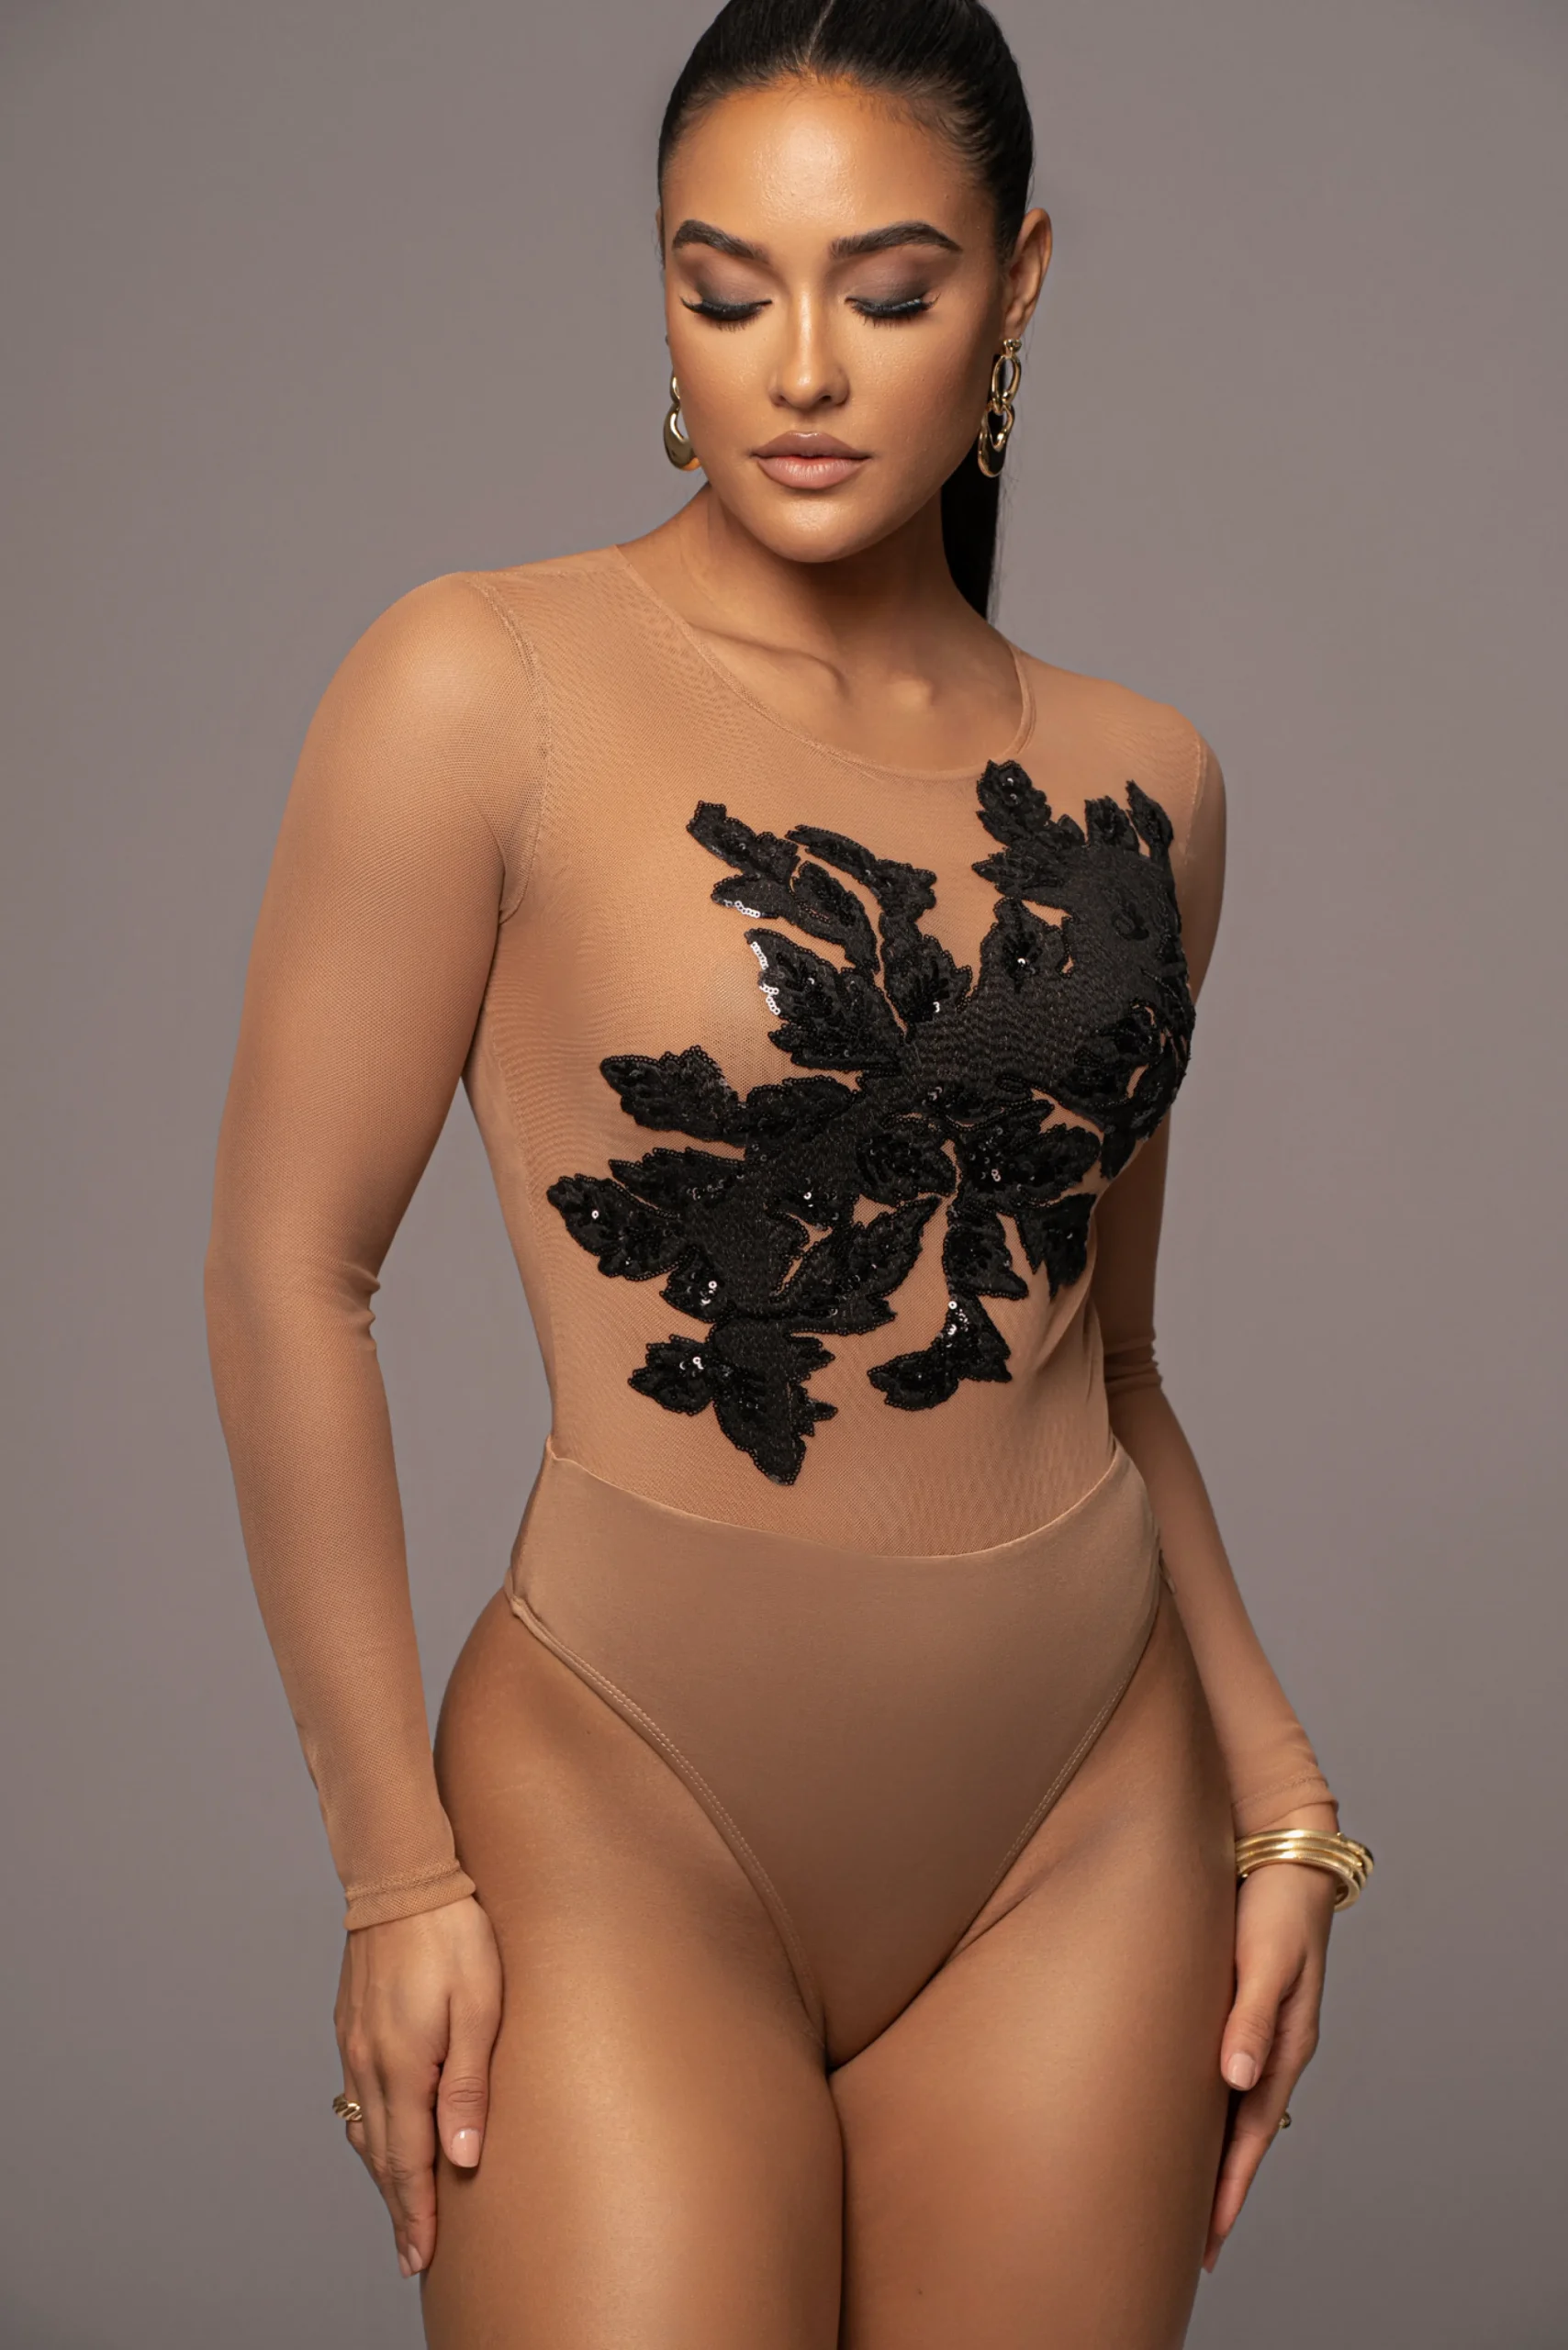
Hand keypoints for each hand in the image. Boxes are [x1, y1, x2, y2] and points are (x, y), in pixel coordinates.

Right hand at [333, 1895, 502, 2278]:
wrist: (402, 1876)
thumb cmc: (454, 1934)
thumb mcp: (479, 2007)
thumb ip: (467, 2085)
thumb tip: (463, 2160)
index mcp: (402, 2067)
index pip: (408, 2163)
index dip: (415, 2216)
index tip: (418, 2260)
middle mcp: (367, 2063)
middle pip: (380, 2156)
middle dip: (398, 2208)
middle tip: (411, 2255)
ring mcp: (353, 2043)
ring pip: (364, 2129)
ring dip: (382, 2173)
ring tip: (401, 2208)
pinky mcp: (350, 2023)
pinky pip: (356, 2095)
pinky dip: (370, 2132)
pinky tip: (383, 2136)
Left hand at [1204, 1818, 1337, 2269]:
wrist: (1284, 1849)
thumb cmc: (1276, 1902)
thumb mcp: (1267, 1957)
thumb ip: (1251, 2015)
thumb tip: (1238, 2079)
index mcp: (1286, 2043)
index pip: (1253, 2135)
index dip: (1229, 2189)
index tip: (1207, 2240)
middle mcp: (1271, 2045)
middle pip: (1244, 2134)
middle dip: (1219, 2189)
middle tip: (1190, 2245)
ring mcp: (1254, 2027)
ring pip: (1231, 2108)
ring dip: (1211, 2152)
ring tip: (1180, 2198)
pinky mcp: (1235, 2003)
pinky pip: (1219, 2072)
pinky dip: (1203, 2108)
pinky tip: (1180, 2118)